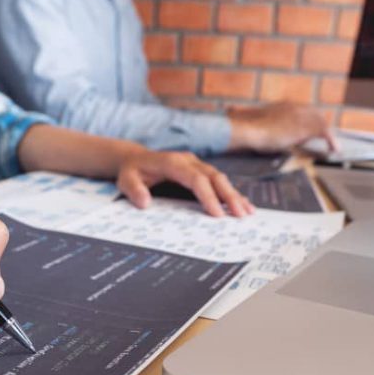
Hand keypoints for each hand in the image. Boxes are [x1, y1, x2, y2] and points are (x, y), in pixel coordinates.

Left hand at [116, 150, 254, 216]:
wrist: (136, 160)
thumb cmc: (132, 172)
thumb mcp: (126, 180)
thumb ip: (134, 190)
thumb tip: (145, 202)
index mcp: (173, 162)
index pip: (195, 178)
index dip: (207, 196)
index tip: (216, 214)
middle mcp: (188, 161)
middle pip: (214, 177)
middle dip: (229, 196)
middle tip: (240, 215)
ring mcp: (196, 164)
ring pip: (220, 178)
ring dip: (234, 195)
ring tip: (247, 213)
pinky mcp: (201, 171)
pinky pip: (219, 181)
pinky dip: (232, 193)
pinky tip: (244, 205)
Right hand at [227, 101, 337, 152]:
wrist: (247, 131)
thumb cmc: (242, 128)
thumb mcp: (243, 119)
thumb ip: (239, 114)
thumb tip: (228, 109)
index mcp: (280, 106)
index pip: (300, 111)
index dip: (308, 121)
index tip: (311, 131)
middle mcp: (292, 107)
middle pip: (314, 115)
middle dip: (320, 126)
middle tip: (327, 140)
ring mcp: (299, 115)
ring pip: (320, 122)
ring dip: (327, 135)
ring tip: (333, 146)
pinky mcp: (304, 126)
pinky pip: (324, 131)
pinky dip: (331, 140)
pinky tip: (334, 149)